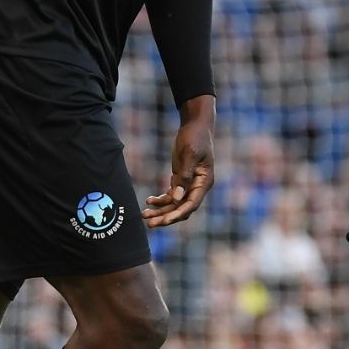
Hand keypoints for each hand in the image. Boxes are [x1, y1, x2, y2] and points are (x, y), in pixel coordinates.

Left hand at [143, 96, 214, 227]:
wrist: (195, 124)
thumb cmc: (194, 137)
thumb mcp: (189, 154)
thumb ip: (184, 176)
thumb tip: (177, 198)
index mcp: (204, 182)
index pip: (191, 204)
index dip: (178, 214)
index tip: (164, 221)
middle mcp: (198, 186)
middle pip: (182, 208)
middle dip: (166, 217)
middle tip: (149, 224)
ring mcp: (189, 184)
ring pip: (175, 204)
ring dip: (160, 211)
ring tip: (144, 215)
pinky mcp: (181, 179)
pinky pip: (171, 196)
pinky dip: (161, 200)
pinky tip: (149, 201)